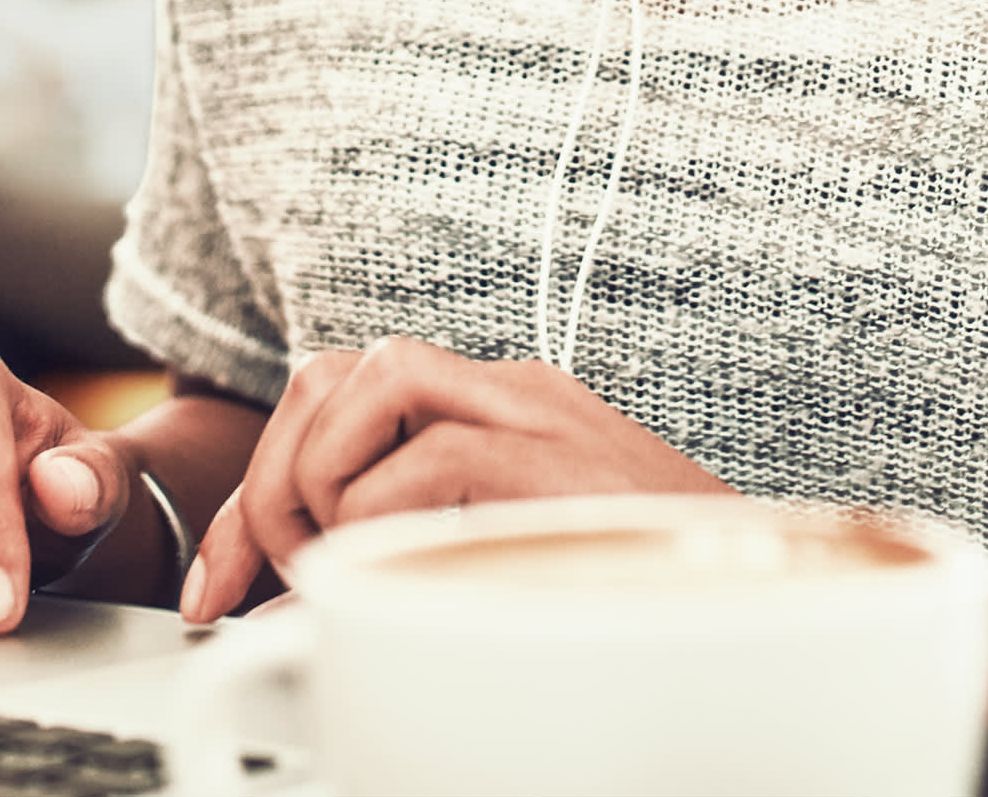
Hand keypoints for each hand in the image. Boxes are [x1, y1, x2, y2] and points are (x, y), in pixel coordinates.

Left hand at [185, 337, 726, 620]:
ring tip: (333, 571)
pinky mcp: (553, 457)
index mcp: (497, 407)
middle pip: (329, 373)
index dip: (256, 483)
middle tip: (252, 584)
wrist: (769, 605)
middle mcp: (508, 391)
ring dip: (314, 487)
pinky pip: (424, 459)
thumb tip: (305, 615)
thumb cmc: (645, 599)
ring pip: (362, 381)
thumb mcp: (511, 559)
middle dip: (260, 484)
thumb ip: (421, 553)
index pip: (338, 393)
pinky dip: (374, 519)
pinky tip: (388, 578)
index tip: (218, 583)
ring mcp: (534, 414)